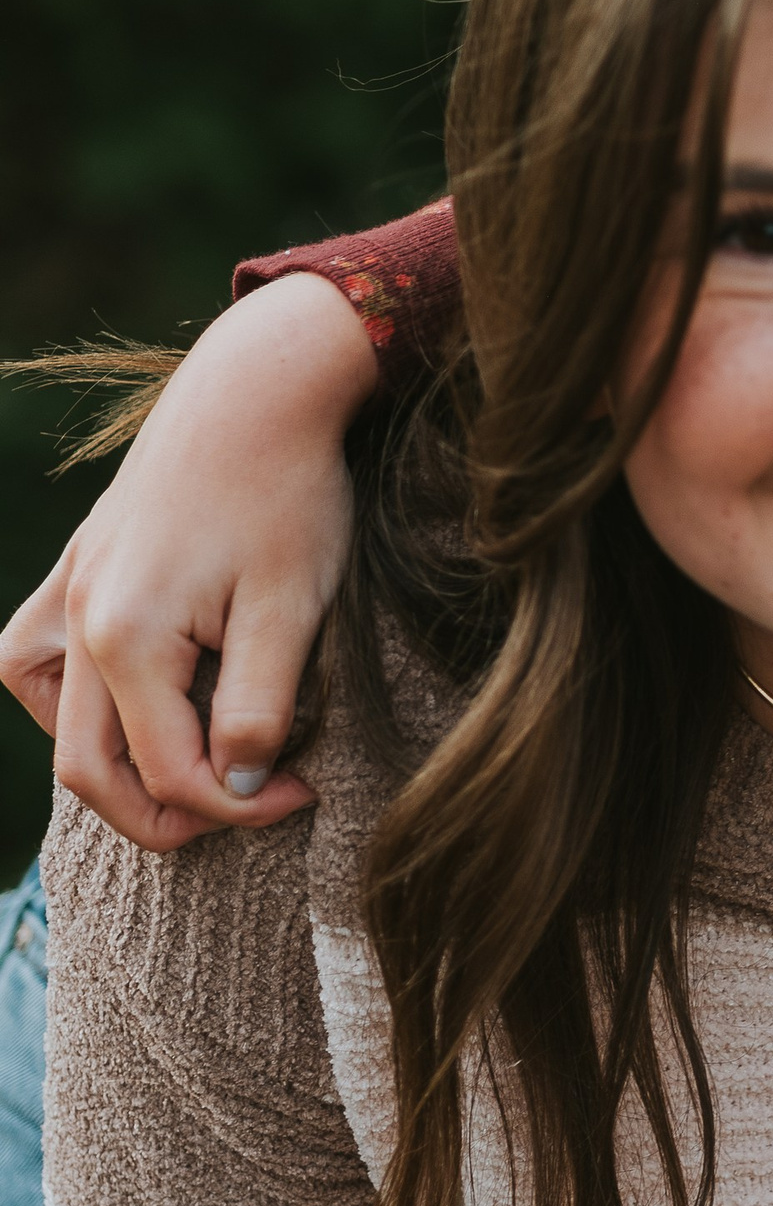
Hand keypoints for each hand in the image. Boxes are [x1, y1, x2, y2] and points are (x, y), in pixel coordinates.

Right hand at [0, 274, 381, 846]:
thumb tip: (235, 786)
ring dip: (110, 766)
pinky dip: (69, 702)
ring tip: (187, 771)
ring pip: (53, 722)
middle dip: (169, 814)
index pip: (171, 774)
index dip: (241, 805)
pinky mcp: (76, 567)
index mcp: (128, 639)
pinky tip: (124, 705)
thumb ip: (259, 708)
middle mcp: (78, 619)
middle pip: (91, 770)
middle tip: (248, 808)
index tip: (303, 791)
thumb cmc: (288, 493)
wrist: (258, 391)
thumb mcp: (293, 609)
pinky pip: (36, 660)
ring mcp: (67, 591)